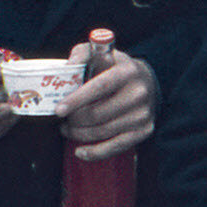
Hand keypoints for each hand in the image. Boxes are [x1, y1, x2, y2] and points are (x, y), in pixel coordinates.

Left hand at [59, 43, 157, 159]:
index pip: (99, 87)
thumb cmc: (116, 68)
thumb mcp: (101, 54)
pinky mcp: (144, 131)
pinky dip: (94, 153)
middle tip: (62, 120)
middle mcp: (138, 93)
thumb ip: (82, 54)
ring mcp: (142, 114)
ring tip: (68, 129)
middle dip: (74, 120)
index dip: (77, 100)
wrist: (148, 82)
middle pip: (97, 114)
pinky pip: (114, 147)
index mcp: (127, 71)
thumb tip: (68, 67)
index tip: (58, 110)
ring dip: (78, 134)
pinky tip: (80, 151)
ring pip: (102, 132)